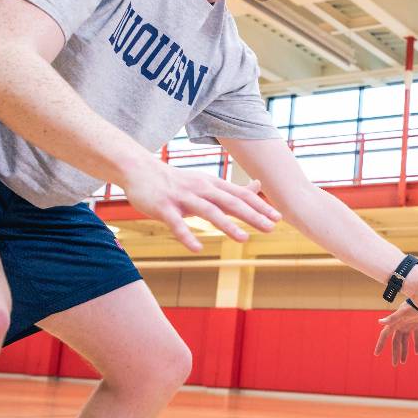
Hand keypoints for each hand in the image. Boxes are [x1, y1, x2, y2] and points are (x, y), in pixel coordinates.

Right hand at [120, 159, 280, 250]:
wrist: (139, 169)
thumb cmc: (178, 180)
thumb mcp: (207, 181)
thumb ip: (232, 188)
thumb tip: (259, 185)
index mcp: (212, 184)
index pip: (240, 195)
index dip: (259, 206)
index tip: (278, 218)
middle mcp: (201, 189)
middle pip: (230, 202)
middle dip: (252, 215)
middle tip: (270, 228)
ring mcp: (182, 198)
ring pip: (208, 211)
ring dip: (227, 225)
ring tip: (243, 239)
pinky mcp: (164, 208)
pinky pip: (176, 224)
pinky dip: (187, 236)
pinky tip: (197, 248)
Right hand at [374, 302, 417, 365]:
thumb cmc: (412, 305)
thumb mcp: (402, 313)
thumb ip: (391, 318)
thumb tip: (379, 322)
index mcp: (394, 323)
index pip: (385, 336)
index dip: (380, 344)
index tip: (376, 354)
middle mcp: (400, 325)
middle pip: (396, 342)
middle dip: (395, 353)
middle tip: (395, 365)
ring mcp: (408, 325)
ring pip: (405, 341)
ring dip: (404, 351)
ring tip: (403, 362)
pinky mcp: (417, 324)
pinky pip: (416, 336)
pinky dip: (416, 344)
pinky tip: (417, 352)